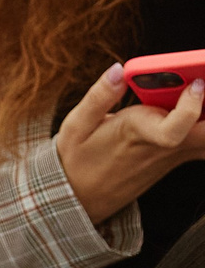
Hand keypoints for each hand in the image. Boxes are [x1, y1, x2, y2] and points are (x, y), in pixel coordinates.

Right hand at [56, 64, 204, 224]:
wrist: (81, 197)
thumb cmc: (78, 161)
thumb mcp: (76, 127)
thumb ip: (98, 97)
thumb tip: (118, 69)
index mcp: (137, 134)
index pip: (175, 128)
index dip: (191, 106)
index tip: (195, 84)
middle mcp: (162, 145)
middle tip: (202, 82)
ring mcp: (175, 154)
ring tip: (203, 93)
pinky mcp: (179, 156)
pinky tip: (202, 110)